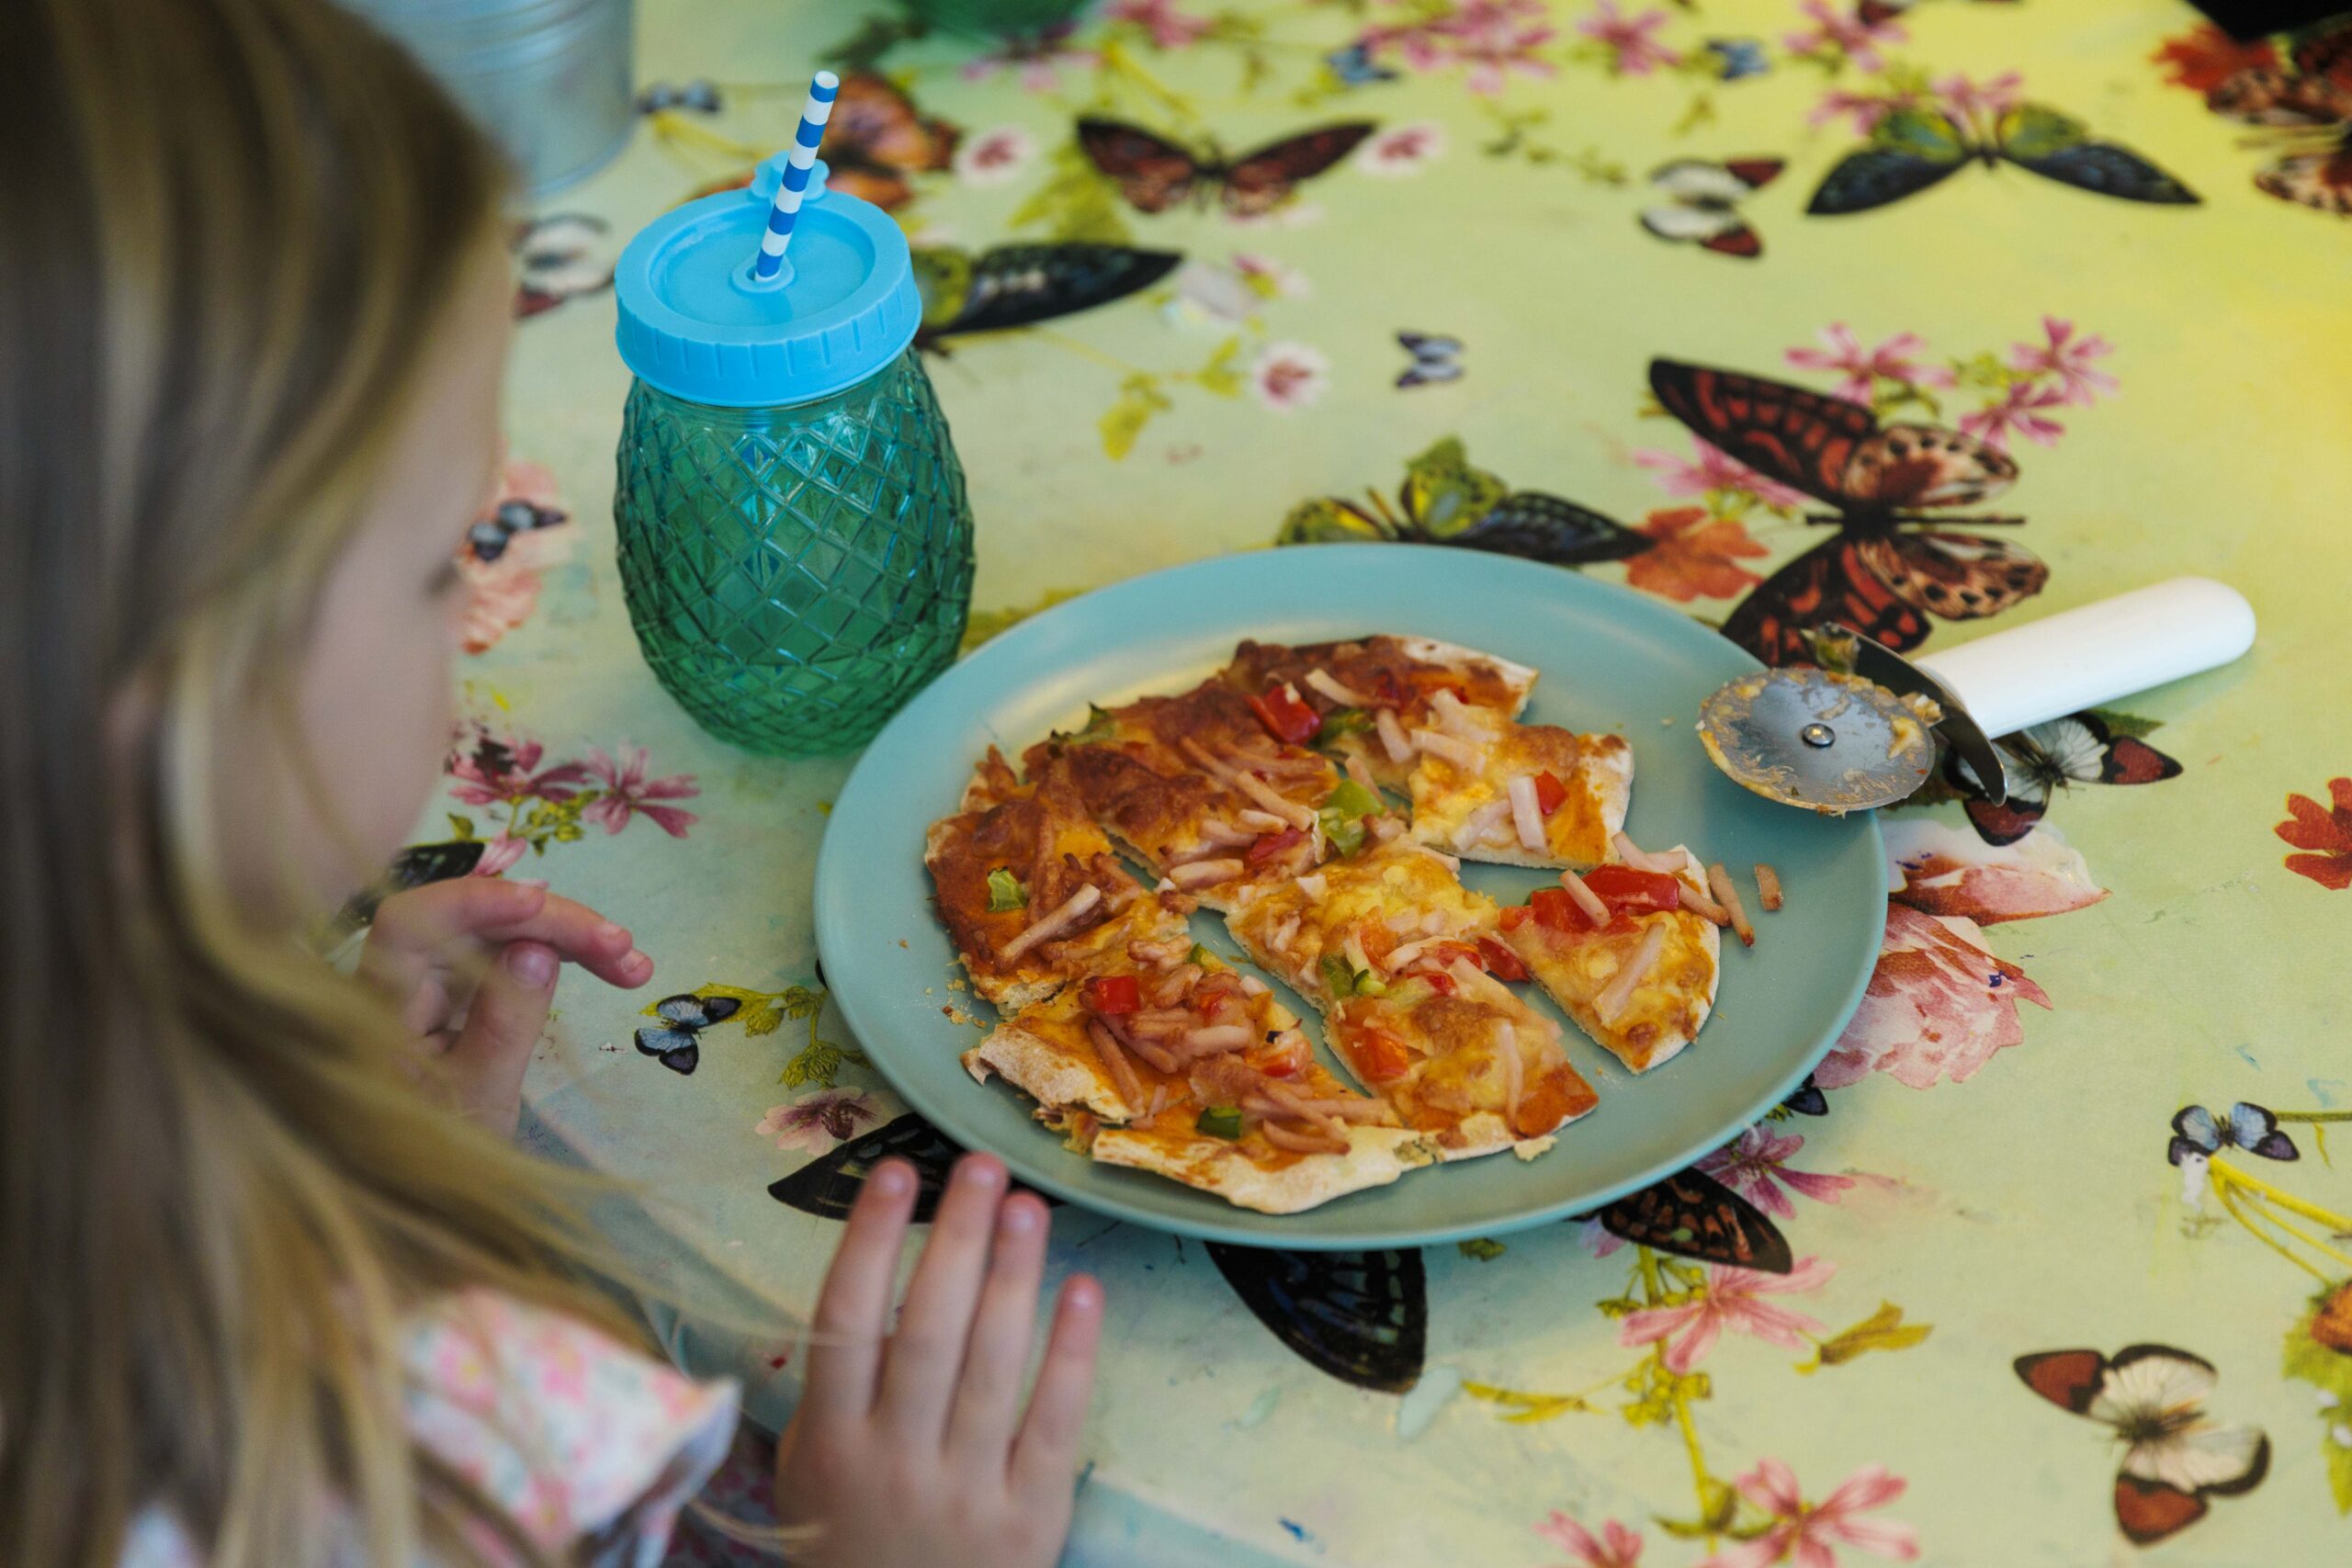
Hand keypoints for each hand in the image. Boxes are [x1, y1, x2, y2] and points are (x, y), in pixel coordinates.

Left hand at [359, 877, 653, 1130]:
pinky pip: (509, 957)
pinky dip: (560, 958)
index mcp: (378, 1008)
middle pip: (469, 921)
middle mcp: (401, 981)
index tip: (541, 904)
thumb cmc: (437, 1159)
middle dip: (549, 923)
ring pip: (499, 934)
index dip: (473, 901)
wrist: (419, 1198)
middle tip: (623, 948)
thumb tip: (538, 950)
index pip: (411, 925)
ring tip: (633, 965)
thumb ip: (503, 1026)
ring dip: (568, 939)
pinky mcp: (461, 993)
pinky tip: (609, 969)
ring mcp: (432, 984)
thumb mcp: (479, 1101)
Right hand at [775, 1154, 1102, 1567]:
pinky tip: (1083, 1290)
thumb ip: (837, 1387)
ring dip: (1011, 1276)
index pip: (845, 1322)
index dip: (869, 1241)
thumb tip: (876, 1275)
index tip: (897, 1171)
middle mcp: (893, 1461)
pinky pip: (1052, 1424)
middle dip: (955, 1238)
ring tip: (1027, 1204)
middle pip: (927, 1331)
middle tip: (981, 1164)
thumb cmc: (850, 1541)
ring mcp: (964, 1491)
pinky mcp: (1030, 1518)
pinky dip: (1070, 1354)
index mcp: (832, 1443)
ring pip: (990, 1366)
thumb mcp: (814, 1470)